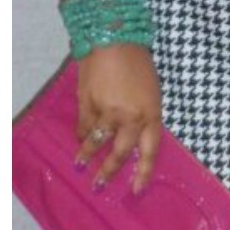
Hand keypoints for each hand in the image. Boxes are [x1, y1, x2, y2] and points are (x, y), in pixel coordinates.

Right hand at [72, 43, 164, 191]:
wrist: (114, 39)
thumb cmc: (138, 63)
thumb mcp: (151, 92)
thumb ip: (144, 115)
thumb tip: (133, 135)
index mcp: (151, 114)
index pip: (150, 150)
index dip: (143, 172)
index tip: (136, 190)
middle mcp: (130, 117)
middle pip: (121, 152)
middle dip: (109, 171)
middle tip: (99, 185)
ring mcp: (107, 111)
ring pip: (97, 141)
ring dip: (87, 156)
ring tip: (79, 167)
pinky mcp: (87, 102)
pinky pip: (83, 125)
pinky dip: (80, 135)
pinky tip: (78, 141)